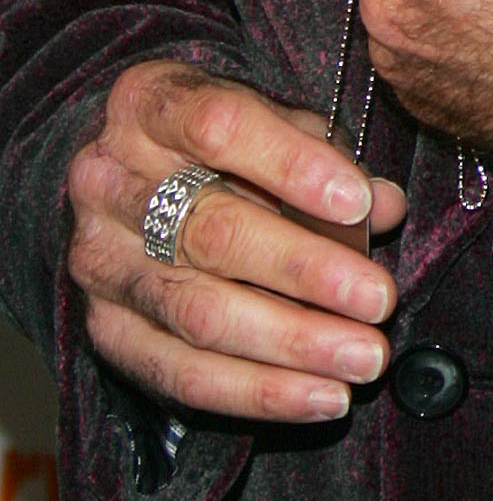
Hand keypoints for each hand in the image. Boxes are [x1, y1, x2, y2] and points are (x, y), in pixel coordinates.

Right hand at [66, 62, 406, 425]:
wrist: (137, 176)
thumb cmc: (229, 142)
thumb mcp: (275, 122)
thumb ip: (329, 155)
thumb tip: (384, 206)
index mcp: (151, 104)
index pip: (220, 126)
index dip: (293, 165)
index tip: (359, 201)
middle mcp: (109, 180)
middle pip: (213, 233)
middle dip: (306, 272)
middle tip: (379, 300)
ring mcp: (100, 261)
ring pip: (199, 312)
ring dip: (292, 343)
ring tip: (363, 359)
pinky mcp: (105, 329)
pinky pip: (180, 374)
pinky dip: (257, 392)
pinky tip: (320, 397)